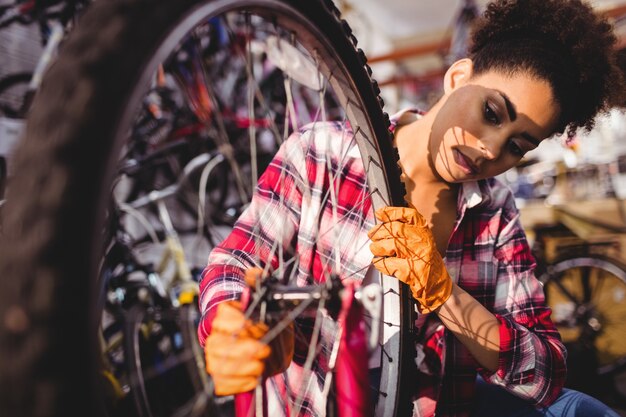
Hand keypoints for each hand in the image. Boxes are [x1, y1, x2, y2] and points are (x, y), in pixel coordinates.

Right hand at [204, 268, 293, 395]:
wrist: (274, 345)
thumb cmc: (269, 321)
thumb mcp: (270, 301)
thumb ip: (260, 283)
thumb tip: (253, 274)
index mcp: (224, 315)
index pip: (221, 318)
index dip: (240, 324)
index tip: (260, 327)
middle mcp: (215, 336)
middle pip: (218, 346)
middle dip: (243, 350)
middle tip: (264, 350)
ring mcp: (215, 358)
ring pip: (218, 367)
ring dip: (243, 368)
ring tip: (261, 364)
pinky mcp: (221, 378)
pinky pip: (222, 385)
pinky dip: (240, 384)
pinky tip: (254, 377)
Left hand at [368, 206, 451, 312]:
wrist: (438, 285)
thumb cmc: (426, 261)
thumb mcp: (422, 240)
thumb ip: (408, 228)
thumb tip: (386, 217)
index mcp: (424, 231)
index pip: (409, 214)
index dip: (392, 212)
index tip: (380, 213)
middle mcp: (422, 241)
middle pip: (395, 229)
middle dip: (378, 232)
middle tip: (372, 235)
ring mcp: (417, 256)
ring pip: (390, 245)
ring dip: (377, 247)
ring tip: (375, 249)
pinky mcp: (411, 271)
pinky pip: (388, 263)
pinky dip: (380, 263)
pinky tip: (379, 263)